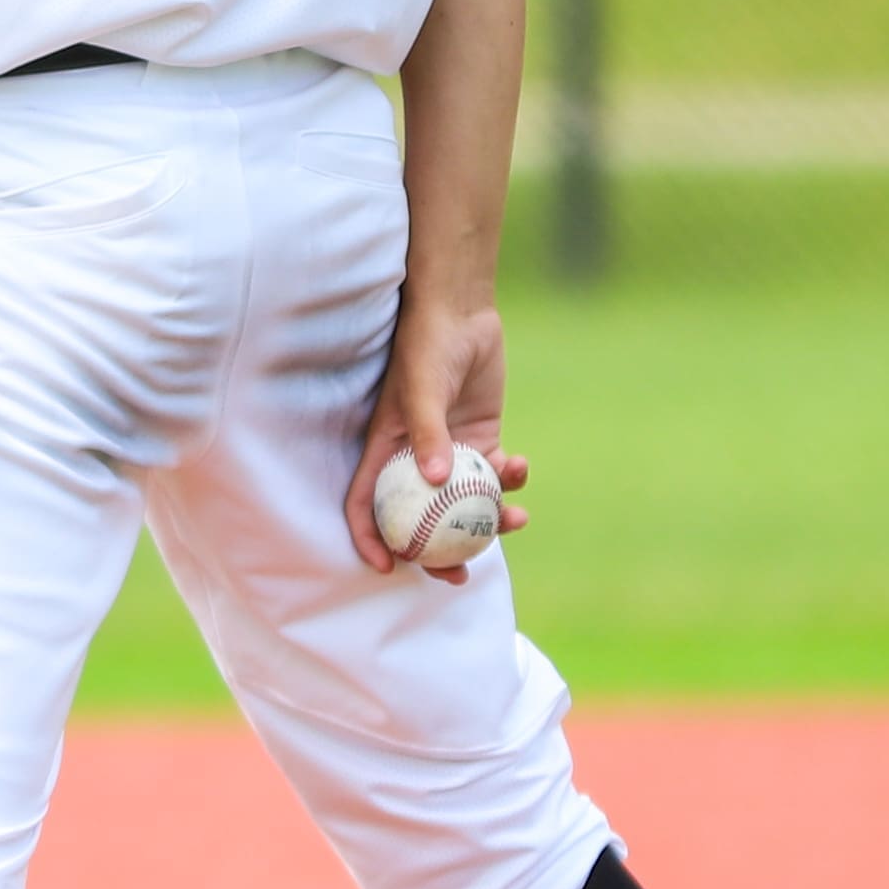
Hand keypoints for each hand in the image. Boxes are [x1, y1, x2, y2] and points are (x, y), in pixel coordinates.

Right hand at [347, 298, 527, 579]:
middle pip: (419, 521)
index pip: (366, 504)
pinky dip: (511, 479)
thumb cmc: (428, 345)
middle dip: (437, 555)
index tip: (389, 566)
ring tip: (516, 520)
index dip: (370, 540)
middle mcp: (415, 459)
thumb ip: (428, 432)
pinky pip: (495, 476)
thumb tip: (436, 481)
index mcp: (385, 451)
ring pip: (464, 505)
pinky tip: (522, 466)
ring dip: (490, 521)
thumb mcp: (422, 387)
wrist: (462, 312)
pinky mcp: (482, 440)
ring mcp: (450, 453)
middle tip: (461, 576)